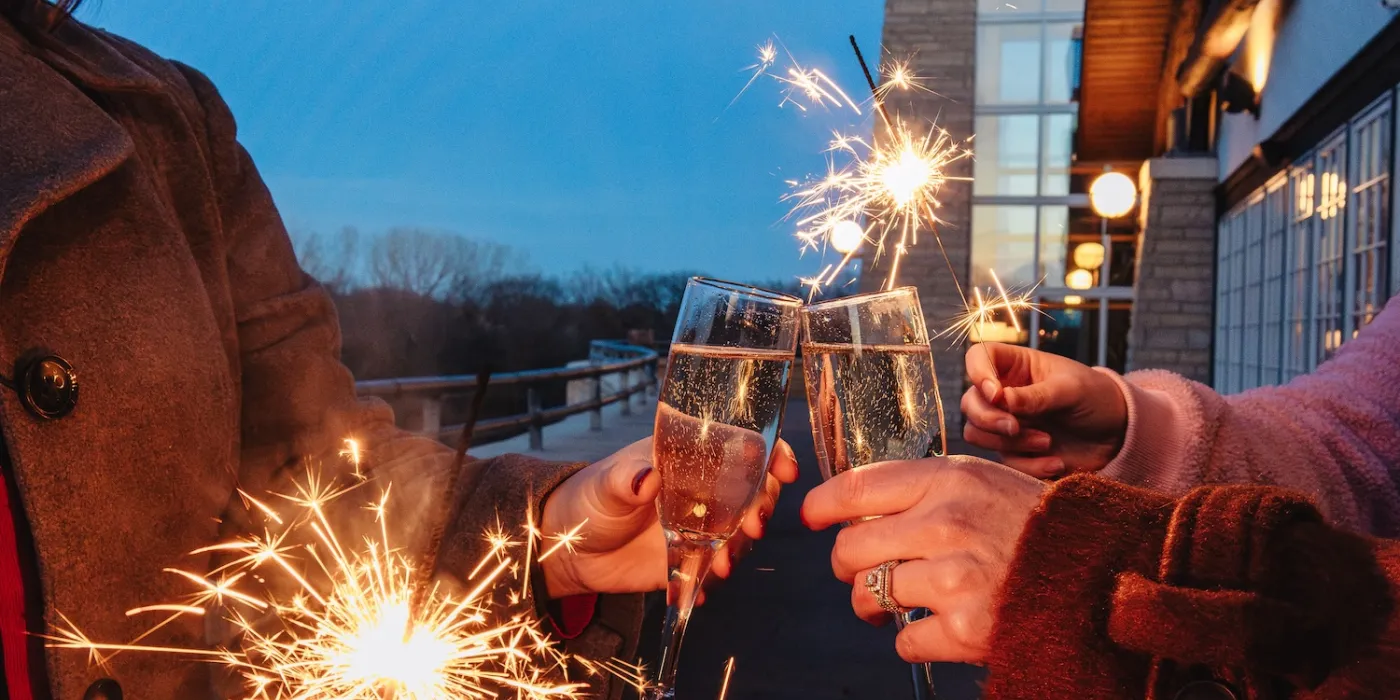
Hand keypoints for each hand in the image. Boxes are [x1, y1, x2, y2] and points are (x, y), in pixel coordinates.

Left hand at [538, 436, 798, 598]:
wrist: (568, 549)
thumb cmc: (588, 499)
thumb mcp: (606, 484)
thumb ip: (627, 478)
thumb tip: (646, 476)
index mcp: (690, 456)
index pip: (742, 446)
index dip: (770, 454)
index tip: (783, 470)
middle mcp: (704, 489)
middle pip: (755, 491)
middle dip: (762, 507)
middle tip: (750, 527)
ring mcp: (702, 525)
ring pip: (742, 533)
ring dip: (740, 549)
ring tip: (719, 566)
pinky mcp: (692, 559)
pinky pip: (717, 569)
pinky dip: (712, 580)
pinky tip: (698, 591)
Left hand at [801, 456, 1044, 663]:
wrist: (1095, 575)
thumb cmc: (1030, 526)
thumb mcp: (979, 482)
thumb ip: (922, 489)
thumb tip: (852, 506)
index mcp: (948, 480)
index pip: (856, 487)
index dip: (821, 505)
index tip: (811, 516)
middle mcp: (946, 524)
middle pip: (849, 548)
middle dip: (846, 565)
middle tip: (862, 571)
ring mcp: (955, 578)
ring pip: (868, 594)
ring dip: (875, 605)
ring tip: (905, 600)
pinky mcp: (965, 628)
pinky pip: (903, 640)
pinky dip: (915, 639)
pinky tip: (940, 624)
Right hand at [962, 343, 1127, 476]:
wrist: (1118, 436)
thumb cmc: (1097, 398)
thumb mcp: (1071, 390)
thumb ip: (1036, 395)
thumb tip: (1000, 400)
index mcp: (1017, 366)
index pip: (978, 358)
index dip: (977, 373)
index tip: (996, 394)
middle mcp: (1005, 393)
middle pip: (970, 403)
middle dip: (989, 418)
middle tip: (1016, 427)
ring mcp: (1007, 423)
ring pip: (977, 433)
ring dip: (1010, 443)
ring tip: (1047, 442)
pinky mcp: (1016, 451)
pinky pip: (1003, 461)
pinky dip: (1029, 465)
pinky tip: (1056, 461)